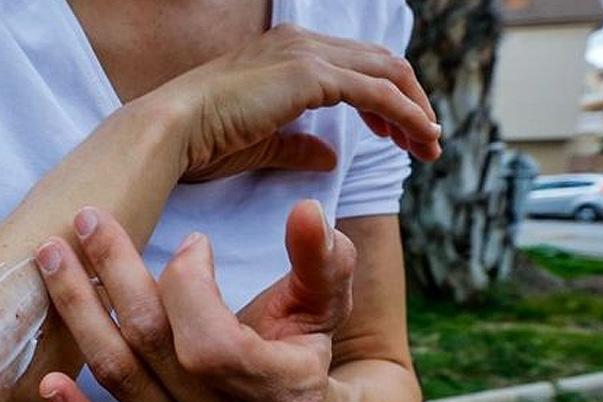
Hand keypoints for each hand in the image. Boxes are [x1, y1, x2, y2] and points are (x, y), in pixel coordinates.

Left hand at [33, 202, 355, 401]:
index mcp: (283, 393)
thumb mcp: (324, 298)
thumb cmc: (301, 342)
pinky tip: (47, 381)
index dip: (189, 287)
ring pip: (121, 378)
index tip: (192, 242)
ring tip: (52, 258)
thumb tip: (307, 210)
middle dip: (116, 275)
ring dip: (80, 313)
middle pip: (155, 348)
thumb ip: (321, 257)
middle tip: (89, 219)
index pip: (213, 344)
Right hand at [134, 24, 440, 180]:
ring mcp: (306, 53)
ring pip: (387, 72)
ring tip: (429, 146)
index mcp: (284, 49)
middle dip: (410, 102)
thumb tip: (329, 158)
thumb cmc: (202, 141)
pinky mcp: (311, 76)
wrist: (172, 130)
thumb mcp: (261, 143)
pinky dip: (406, 116)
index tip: (396, 134)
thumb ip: (297, 146)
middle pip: (380, 62)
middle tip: (426, 142)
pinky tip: (419, 140)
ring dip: (415, 110)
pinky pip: (378, 93)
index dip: (384, 98)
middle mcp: (299, 41)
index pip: (353, 64)